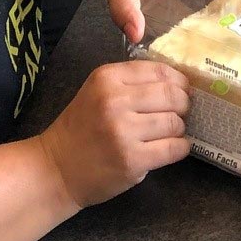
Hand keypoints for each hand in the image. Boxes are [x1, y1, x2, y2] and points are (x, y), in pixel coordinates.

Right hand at [35, 60, 192, 208]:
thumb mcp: (98, 92)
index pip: (160, 71)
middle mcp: (115, 101)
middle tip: (181, 112)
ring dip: (179, 128)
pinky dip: (180, 148)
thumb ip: (132, 83)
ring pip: (175, 122)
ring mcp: (123, 131)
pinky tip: (173, 148)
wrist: (56, 169)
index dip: (179, 81)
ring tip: (171, 132)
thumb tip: (179, 82)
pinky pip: (174, 148)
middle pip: (172, 95)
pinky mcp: (132, 160)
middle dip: (184, 104)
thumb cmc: (81, 128)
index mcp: (108, 78)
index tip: (183, 90)